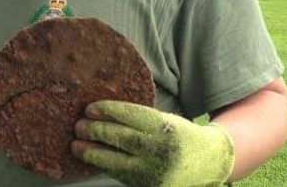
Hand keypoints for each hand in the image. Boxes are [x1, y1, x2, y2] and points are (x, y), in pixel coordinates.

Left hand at [72, 101, 233, 186]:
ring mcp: (156, 170)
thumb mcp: (165, 119)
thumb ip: (139, 118)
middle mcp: (161, 148)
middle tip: (78, 125)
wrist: (210, 162)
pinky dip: (106, 167)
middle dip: (97, 131)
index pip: (131, 116)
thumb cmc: (180, 135)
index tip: (90, 108)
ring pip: (119, 161)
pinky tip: (92, 160)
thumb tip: (102, 112)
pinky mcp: (152, 186)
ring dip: (94, 153)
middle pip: (122, 138)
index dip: (108, 111)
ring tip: (76, 146)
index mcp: (164, 126)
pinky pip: (123, 176)